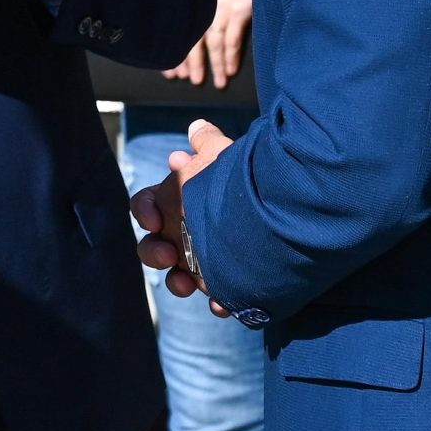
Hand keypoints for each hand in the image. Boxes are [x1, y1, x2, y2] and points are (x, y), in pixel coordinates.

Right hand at [131, 120, 234, 311]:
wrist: (286, 214)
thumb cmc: (247, 185)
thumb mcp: (227, 159)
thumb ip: (208, 143)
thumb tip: (196, 126)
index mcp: (181, 203)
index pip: (146, 206)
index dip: (143, 212)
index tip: (155, 220)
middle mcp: (187, 232)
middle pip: (153, 246)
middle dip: (153, 252)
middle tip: (167, 255)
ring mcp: (204, 260)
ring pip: (176, 277)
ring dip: (176, 281)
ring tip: (187, 284)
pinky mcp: (226, 285)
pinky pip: (215, 299)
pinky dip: (216, 302)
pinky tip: (224, 304)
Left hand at [167, 0, 253, 88]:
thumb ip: (201, 12)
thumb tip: (190, 42)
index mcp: (195, 3)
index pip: (181, 33)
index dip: (176, 54)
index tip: (171, 73)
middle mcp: (205, 6)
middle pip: (194, 39)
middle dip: (193, 63)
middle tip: (193, 81)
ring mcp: (222, 7)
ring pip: (215, 42)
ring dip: (216, 64)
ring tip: (217, 82)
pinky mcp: (240, 9)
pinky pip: (233, 38)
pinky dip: (232, 56)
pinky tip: (231, 70)